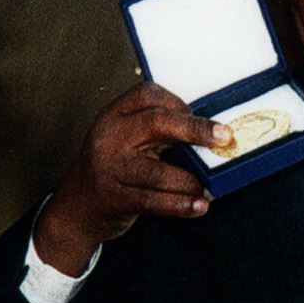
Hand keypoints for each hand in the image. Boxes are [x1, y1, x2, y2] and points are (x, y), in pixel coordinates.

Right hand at [33, 82, 228, 273]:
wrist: (78, 207)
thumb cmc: (115, 168)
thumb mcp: (127, 139)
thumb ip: (159, 132)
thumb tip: (213, 135)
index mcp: (115, 115)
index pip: (149, 95)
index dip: (181, 104)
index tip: (206, 119)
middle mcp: (109, 136)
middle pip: (156, 123)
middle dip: (195, 130)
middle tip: (225, 138)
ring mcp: (109, 167)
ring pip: (157, 171)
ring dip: (191, 181)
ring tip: (213, 188)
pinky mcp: (114, 198)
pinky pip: (152, 201)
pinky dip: (180, 204)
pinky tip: (199, 206)